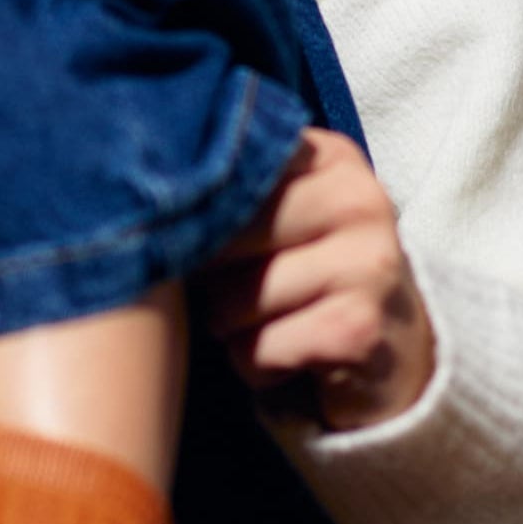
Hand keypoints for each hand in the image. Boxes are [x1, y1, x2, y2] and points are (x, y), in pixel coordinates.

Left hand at [202, 129, 435, 433]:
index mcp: (330, 158)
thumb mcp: (272, 219)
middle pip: (221, 238)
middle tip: (245, 291)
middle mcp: (358, 199)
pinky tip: (292, 356)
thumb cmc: (304, 280)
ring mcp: (366, 264)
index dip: (192, 216)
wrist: (390, 357)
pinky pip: (256, 350)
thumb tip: (132, 197)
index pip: (225, 173)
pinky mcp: (358, 329)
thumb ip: (225, 190)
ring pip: (232, 300)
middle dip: (211, 279)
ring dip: (233, 329)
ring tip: (272, 324)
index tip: (198, 238)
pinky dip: (257, 365)